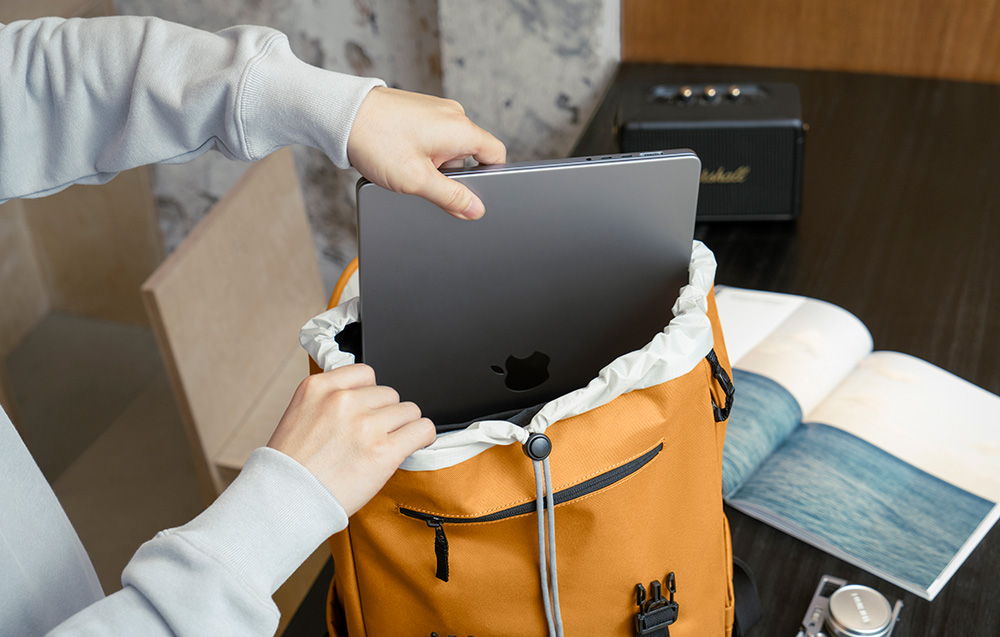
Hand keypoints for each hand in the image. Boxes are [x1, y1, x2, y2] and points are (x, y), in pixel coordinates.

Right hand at [267, 364, 434, 515]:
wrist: (285, 502)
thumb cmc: (291, 468)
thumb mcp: (300, 416)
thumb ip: (330, 401)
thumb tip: (364, 396)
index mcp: (318, 388)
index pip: (365, 374)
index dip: (370, 395)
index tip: (368, 410)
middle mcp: (342, 401)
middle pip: (389, 394)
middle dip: (384, 415)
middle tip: (371, 438)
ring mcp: (364, 424)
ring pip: (408, 411)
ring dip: (402, 427)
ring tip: (386, 445)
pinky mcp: (384, 450)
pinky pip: (422, 429)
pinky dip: (423, 436)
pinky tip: (414, 444)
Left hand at [347, 86, 506, 219]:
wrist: (342, 114)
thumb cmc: (376, 140)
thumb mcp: (417, 180)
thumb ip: (451, 198)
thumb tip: (475, 210)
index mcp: (461, 129)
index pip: (496, 154)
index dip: (491, 177)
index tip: (473, 193)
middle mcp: (453, 115)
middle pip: (470, 154)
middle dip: (453, 174)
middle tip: (426, 181)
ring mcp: (435, 110)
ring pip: (449, 147)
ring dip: (434, 163)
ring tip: (406, 166)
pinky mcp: (419, 110)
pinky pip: (433, 137)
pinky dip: (422, 151)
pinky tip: (400, 155)